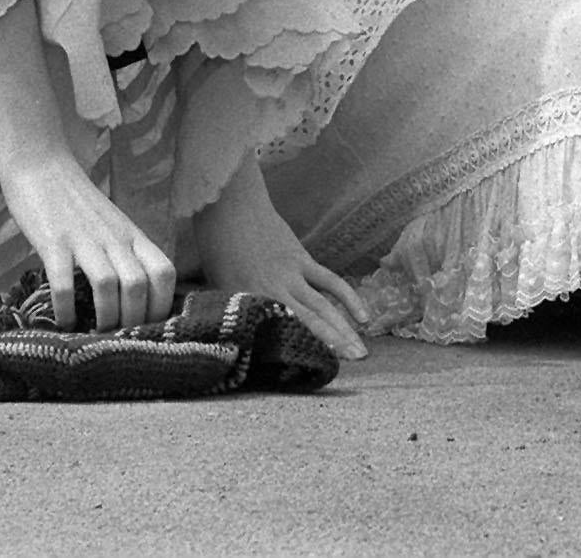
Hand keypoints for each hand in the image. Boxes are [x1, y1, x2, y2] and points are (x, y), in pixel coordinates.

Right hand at [0, 147, 176, 333]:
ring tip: (96, 335)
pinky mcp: (53, 241)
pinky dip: (65, 308)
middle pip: (140, 284)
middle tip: (120, 339)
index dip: (162, 304)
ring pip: (109, 284)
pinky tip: (63, 322)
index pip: (164, 271)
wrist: (41, 165)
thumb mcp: (112, 224)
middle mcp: (114, 238)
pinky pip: (63, 281)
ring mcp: (84, 239)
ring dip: (105, 317)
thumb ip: (123, 252)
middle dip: (133, 320)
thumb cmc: (77, 202)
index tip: (148, 327)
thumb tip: (131, 297)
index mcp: (132, 234)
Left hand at [193, 160, 370, 360]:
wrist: (230, 208)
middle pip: (309, 322)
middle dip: (332, 346)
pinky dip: (348, 298)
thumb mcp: (218, 287)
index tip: (311, 371)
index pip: (276, 333)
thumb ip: (235, 311)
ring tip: (361, 352)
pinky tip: (362, 315)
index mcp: (249, 300)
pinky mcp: (303, 260)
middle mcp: (274, 290)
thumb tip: (241, 338)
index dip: (295, 353)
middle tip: (352, 367)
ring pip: (324, 306)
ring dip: (344, 330)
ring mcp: (292, 274)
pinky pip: (330, 282)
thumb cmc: (218, 249)